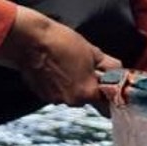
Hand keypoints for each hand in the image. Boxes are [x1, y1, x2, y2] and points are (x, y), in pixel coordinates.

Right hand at [0, 5, 121, 107]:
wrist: (29, 40)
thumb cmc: (61, 42)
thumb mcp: (92, 51)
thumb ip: (108, 66)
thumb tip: (117, 71)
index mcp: (87, 92)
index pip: (106, 105)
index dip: (109, 93)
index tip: (108, 84)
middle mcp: (71, 101)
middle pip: (88, 98)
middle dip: (90, 85)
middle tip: (87, 66)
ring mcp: (54, 99)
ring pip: (72, 94)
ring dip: (74, 83)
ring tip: (68, 64)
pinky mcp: (42, 94)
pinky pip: (58, 92)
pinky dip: (59, 83)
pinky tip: (56, 67)